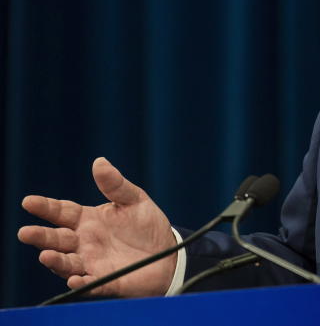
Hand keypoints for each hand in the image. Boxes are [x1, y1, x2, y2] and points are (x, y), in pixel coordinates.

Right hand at [18, 157, 176, 296]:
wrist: (168, 253)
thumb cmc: (147, 225)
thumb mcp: (135, 200)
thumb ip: (115, 185)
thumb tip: (99, 162)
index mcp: (88, 220)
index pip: (62, 212)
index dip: (45, 207)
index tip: (28, 202)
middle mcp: (84, 243)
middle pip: (57, 239)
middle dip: (41, 236)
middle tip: (25, 232)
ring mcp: (92, 263)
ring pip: (67, 263)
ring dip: (56, 261)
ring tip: (46, 255)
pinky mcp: (106, 281)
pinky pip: (91, 283)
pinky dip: (81, 282)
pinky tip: (75, 278)